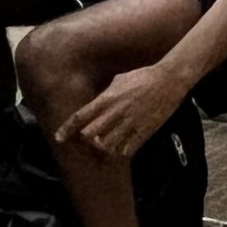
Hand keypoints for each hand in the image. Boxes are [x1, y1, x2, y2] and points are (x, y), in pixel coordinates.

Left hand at [56, 63, 189, 160]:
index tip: (59, 138)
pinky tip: (121, 146)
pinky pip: (125, 149)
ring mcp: (129, 124)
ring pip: (106, 146)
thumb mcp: (118, 80)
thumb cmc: (142, 76)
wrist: (168, 81)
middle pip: (90, 135)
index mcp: (107, 99)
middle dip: (87, 138)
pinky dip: (120, 150)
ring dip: (103, 146)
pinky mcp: (143, 132)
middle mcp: (115, 113)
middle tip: (91, 138)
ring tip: (106, 142)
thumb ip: (106, 94)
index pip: (80, 117)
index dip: (66, 129)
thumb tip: (97, 100)